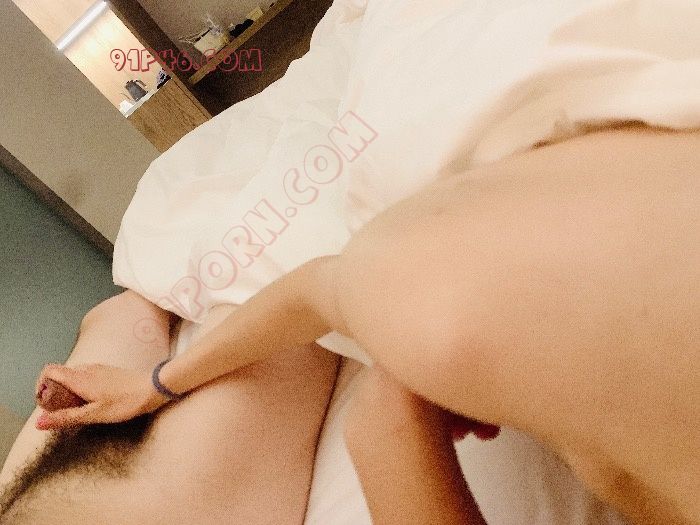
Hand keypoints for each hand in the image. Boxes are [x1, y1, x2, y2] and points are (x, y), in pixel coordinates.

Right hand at [34, 363, 168, 430]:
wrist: (153, 388)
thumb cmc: (125, 402)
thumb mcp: (93, 415)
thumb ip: (66, 417)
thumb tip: (38, 423)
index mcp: (79, 377)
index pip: (48, 370)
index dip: (40, 385)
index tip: (44, 402)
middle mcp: (87, 368)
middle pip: (59, 374)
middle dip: (53, 391)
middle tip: (60, 410)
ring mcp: (99, 368)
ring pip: (73, 375)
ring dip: (67, 390)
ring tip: (76, 408)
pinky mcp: (108, 371)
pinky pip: (86, 376)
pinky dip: (80, 387)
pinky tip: (92, 401)